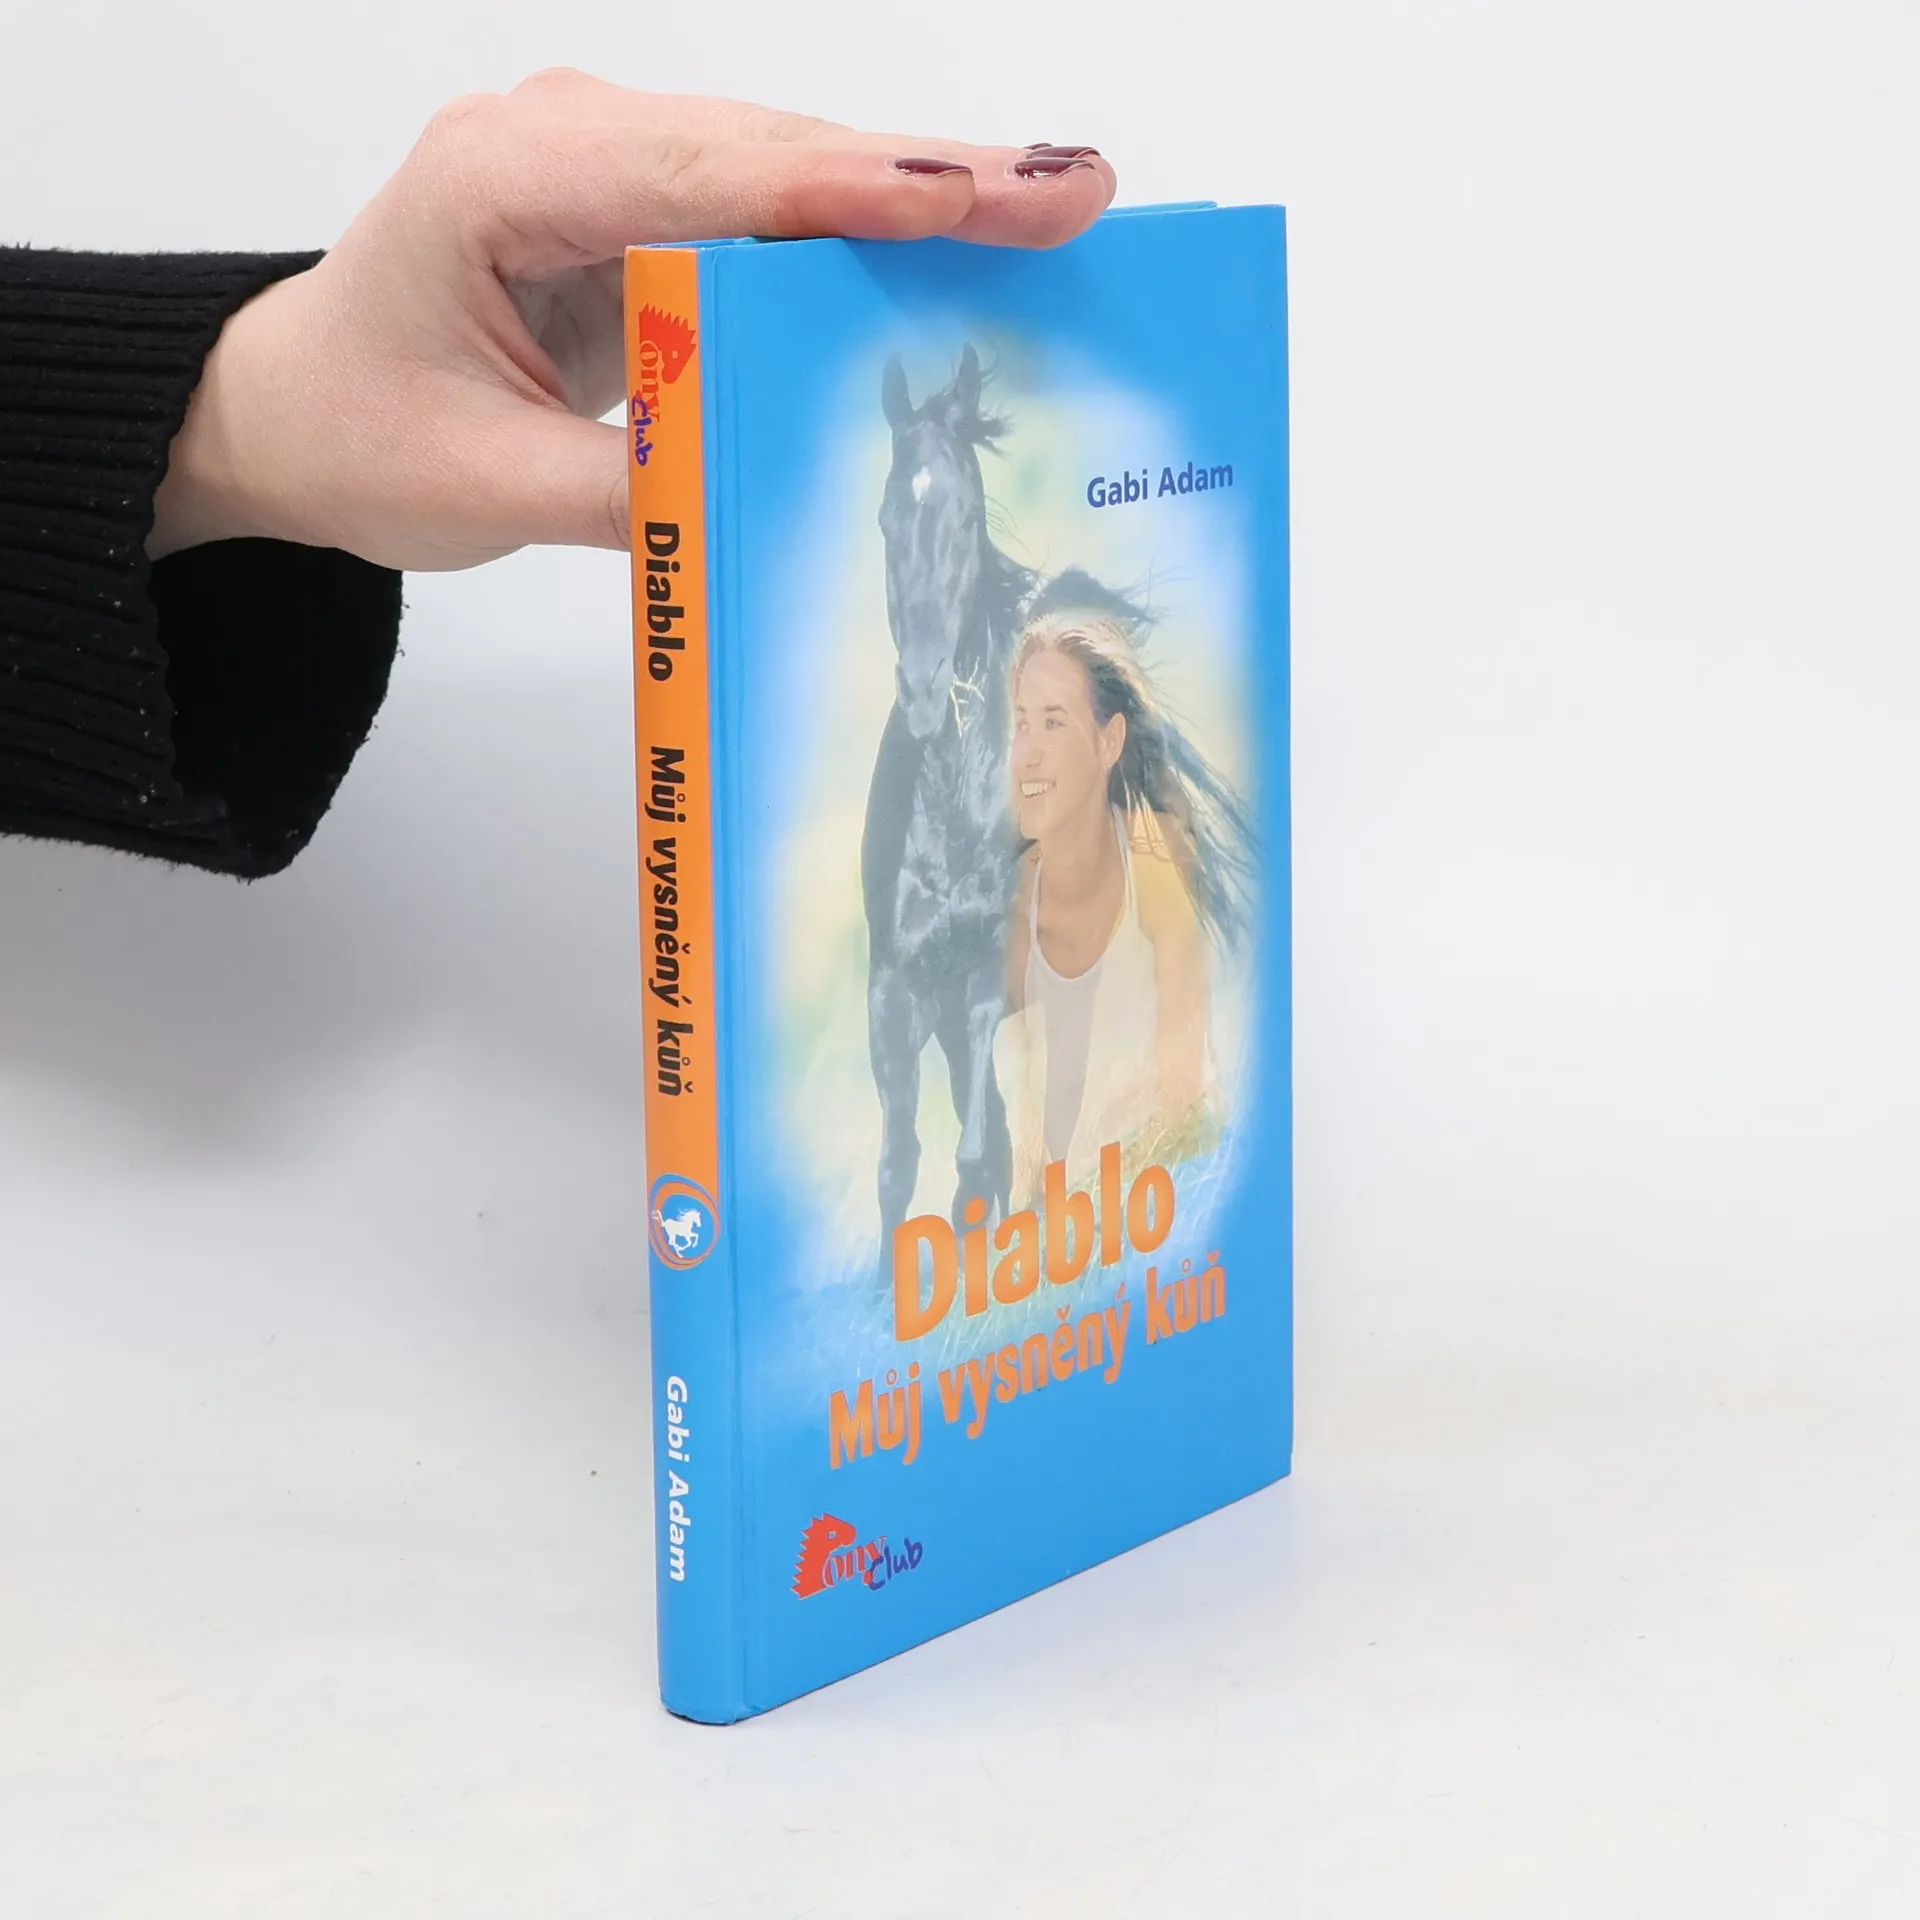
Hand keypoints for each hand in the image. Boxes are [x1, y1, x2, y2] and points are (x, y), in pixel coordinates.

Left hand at [148, 73, 1114, 570]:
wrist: (302, 405)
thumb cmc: (361, 430)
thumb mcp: (484, 483)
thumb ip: (625, 489)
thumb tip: (770, 493)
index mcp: (500, 179)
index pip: (695, 176)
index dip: (838, 189)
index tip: (959, 197)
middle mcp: (567, 139)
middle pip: (771, 150)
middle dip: (927, 175)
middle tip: (1075, 193)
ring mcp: (615, 162)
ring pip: (789, 167)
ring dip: (922, 192)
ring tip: (1057, 206)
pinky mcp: (650, 207)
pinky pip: (777, 211)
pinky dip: (871, 231)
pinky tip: (967, 239)